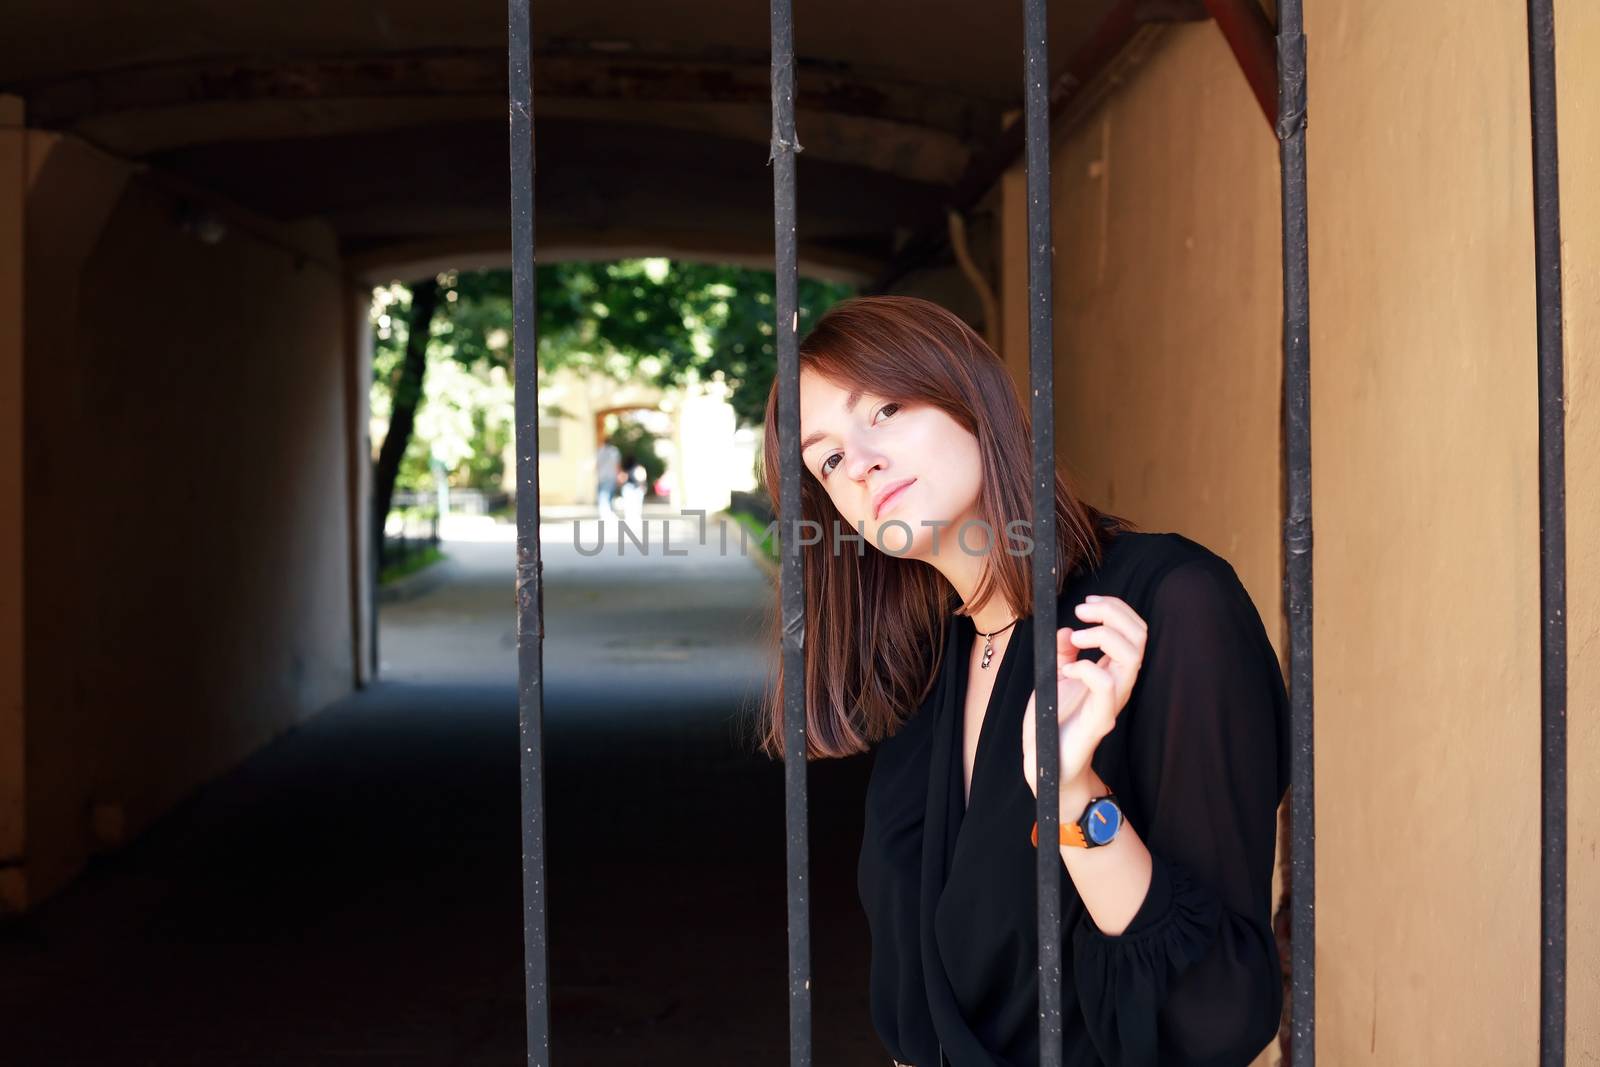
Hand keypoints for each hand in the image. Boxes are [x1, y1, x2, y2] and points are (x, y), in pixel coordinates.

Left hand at [1022, 595, 1147, 799]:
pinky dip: (1088, 666)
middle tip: (1083, 611)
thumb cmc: (1054, 720)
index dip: (1116, 609)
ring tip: (1078, 635)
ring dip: (1104, 635)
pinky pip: (1106, 685)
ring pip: (1132, 656)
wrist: (1046, 760)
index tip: (1088, 603)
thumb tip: (1068, 629)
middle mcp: (1120, 683)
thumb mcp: (1056, 675)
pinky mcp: (1101, 718)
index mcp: (1113, 671)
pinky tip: (1069, 667)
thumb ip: (1064, 651)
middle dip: (1114, 613)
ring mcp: (1113, 701)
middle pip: (1140, 636)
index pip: (1133, 630)